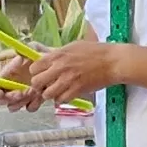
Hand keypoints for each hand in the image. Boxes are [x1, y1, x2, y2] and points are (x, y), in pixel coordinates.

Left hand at [8, 39, 124, 110]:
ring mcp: (68, 80)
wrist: (112, 61)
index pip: (34, 67)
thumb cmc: (96, 51)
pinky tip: (67, 95)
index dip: (36, 72)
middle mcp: (60, 68)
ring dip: (50, 94)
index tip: (42, 74)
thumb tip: (48, 59)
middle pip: (36, 82)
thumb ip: (59, 54)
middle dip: (39, 85)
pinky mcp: (77, 90)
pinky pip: (61, 100)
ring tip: (57, 91)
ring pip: (47, 94)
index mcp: (58, 55)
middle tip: (47, 85)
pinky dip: (62, 100)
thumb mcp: (73, 46)